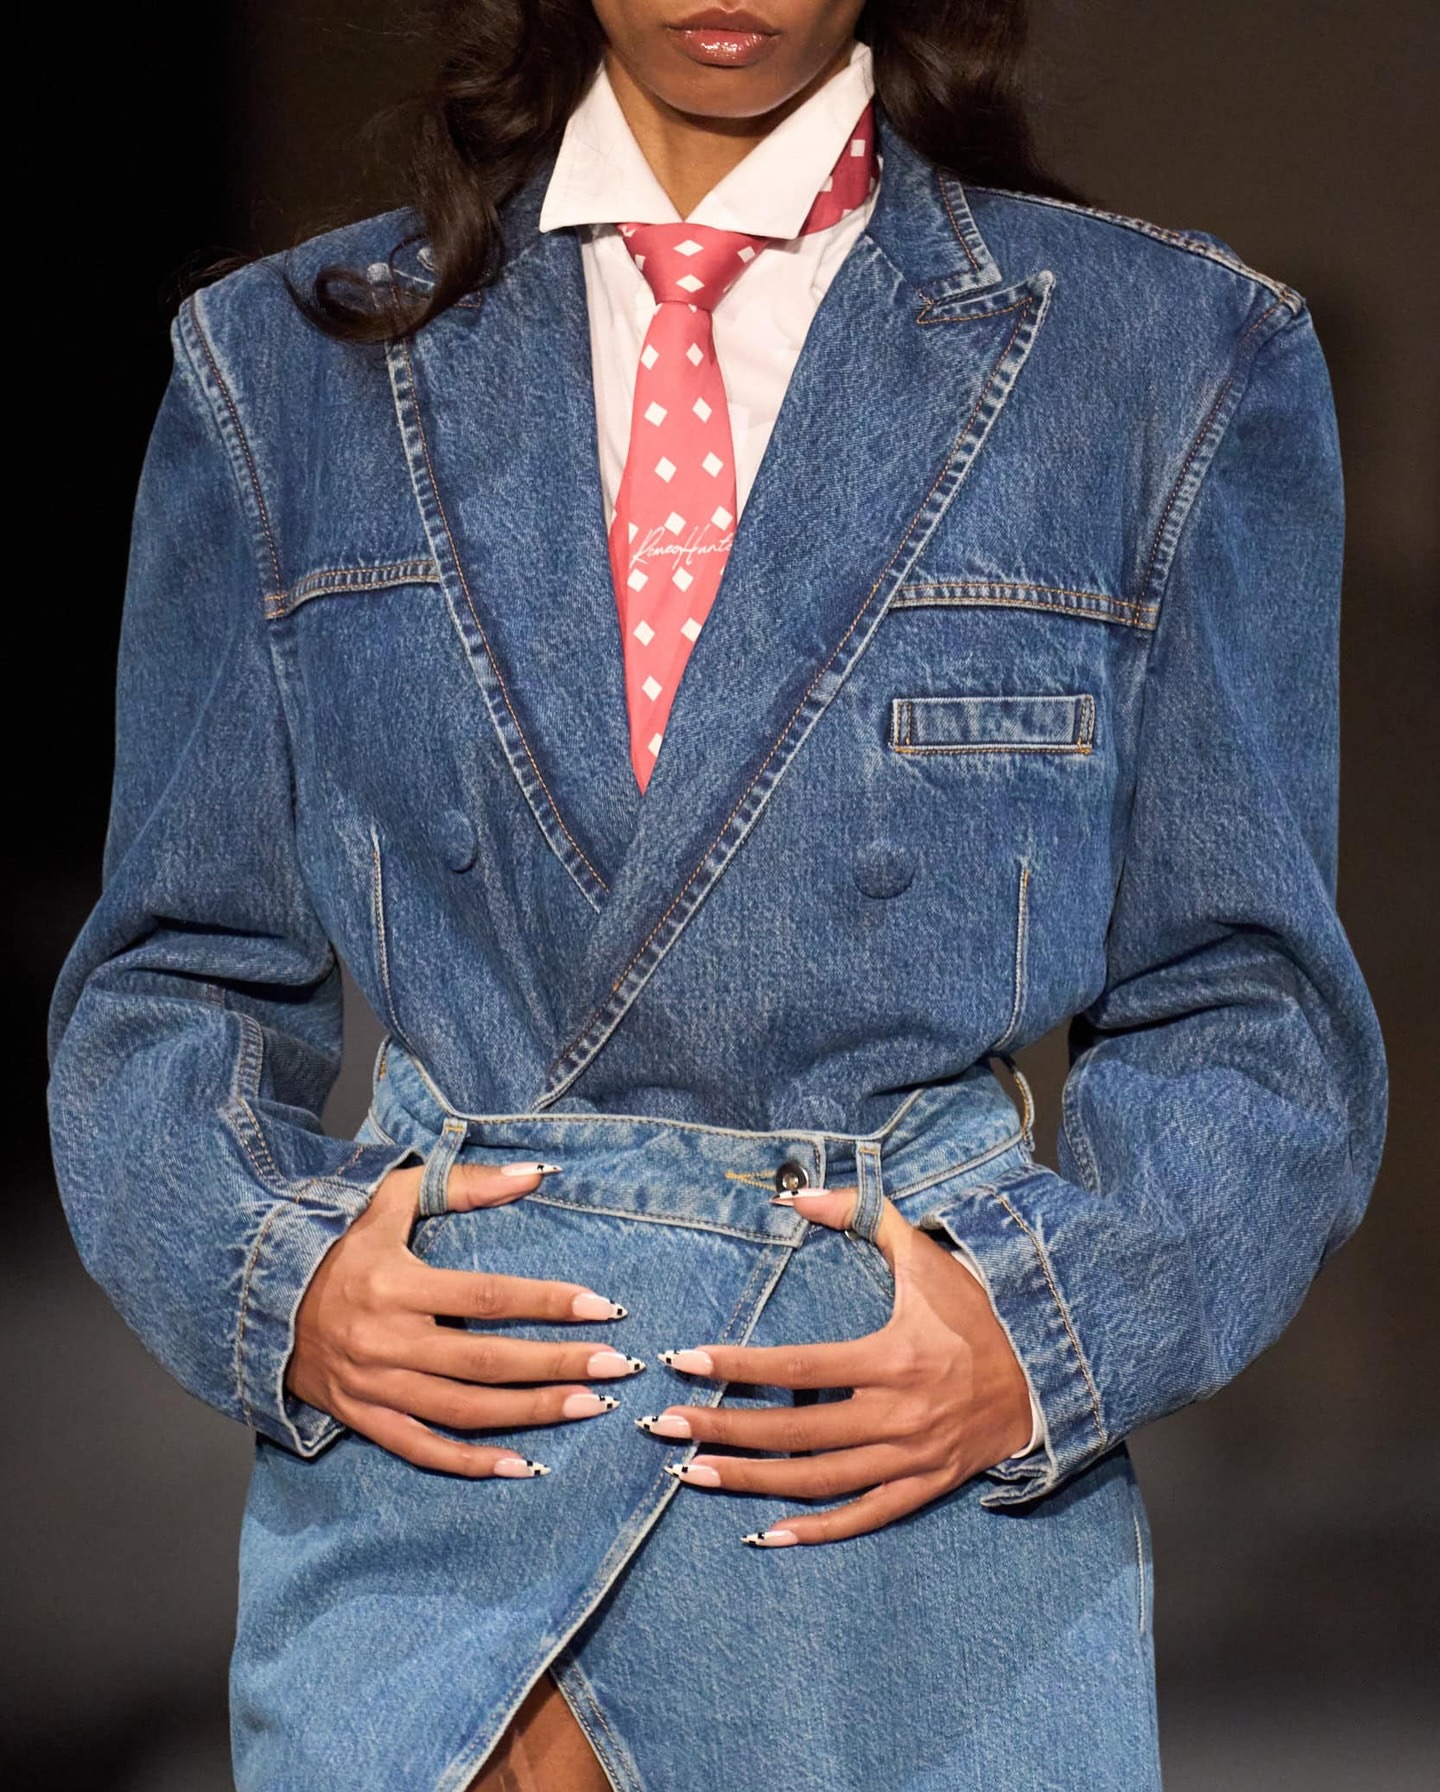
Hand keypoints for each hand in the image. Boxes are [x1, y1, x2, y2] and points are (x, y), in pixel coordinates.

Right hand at [285, 1160, 642, 1476]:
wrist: (252, 1292)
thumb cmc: (330, 1239)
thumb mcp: (388, 1198)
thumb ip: (462, 1187)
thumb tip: (532, 1175)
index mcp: (395, 1283)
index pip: (487, 1298)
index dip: (548, 1303)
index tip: (602, 1307)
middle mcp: (386, 1340)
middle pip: (486, 1362)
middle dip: (555, 1364)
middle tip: (612, 1365)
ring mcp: (373, 1386)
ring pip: (463, 1411)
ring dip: (529, 1413)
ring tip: (586, 1407)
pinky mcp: (360, 1417)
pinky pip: (420, 1450)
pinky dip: (469, 1464)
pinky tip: (520, 1466)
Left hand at [640, 1184, 1034, 1544]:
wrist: (1048, 1369)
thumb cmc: (978, 1310)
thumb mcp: (927, 1256)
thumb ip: (866, 1217)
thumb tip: (801, 1194)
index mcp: (891, 1357)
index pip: (798, 1367)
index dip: (738, 1365)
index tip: (685, 1361)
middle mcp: (896, 1415)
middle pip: (795, 1432)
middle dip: (724, 1428)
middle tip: (666, 1427)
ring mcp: (910, 1458)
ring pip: (819, 1480)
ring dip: (753, 1481)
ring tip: (694, 1475)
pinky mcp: (925, 1485)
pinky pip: (865, 1516)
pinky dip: (818, 1529)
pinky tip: (767, 1534)